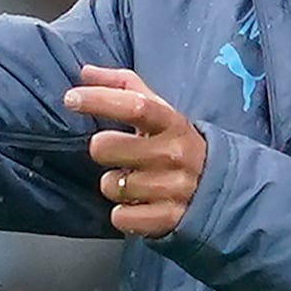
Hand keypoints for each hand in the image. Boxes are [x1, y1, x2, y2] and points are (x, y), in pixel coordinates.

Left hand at [64, 64, 206, 237]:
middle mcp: (173, 154)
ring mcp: (172, 188)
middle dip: (102, 149)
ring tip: (134, 180)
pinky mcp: (168, 219)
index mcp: (172, 123)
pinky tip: (138, 204)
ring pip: (110, 186)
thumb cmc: (176, 143)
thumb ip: (124, 86)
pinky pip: (120, 217)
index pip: (134, 105)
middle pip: (106, 147)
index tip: (72, 98)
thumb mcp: (160, 111)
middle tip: (117, 152)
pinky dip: (122, 213)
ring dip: (114, 184)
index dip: (99, 99)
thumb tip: (85, 72)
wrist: (218, 186)